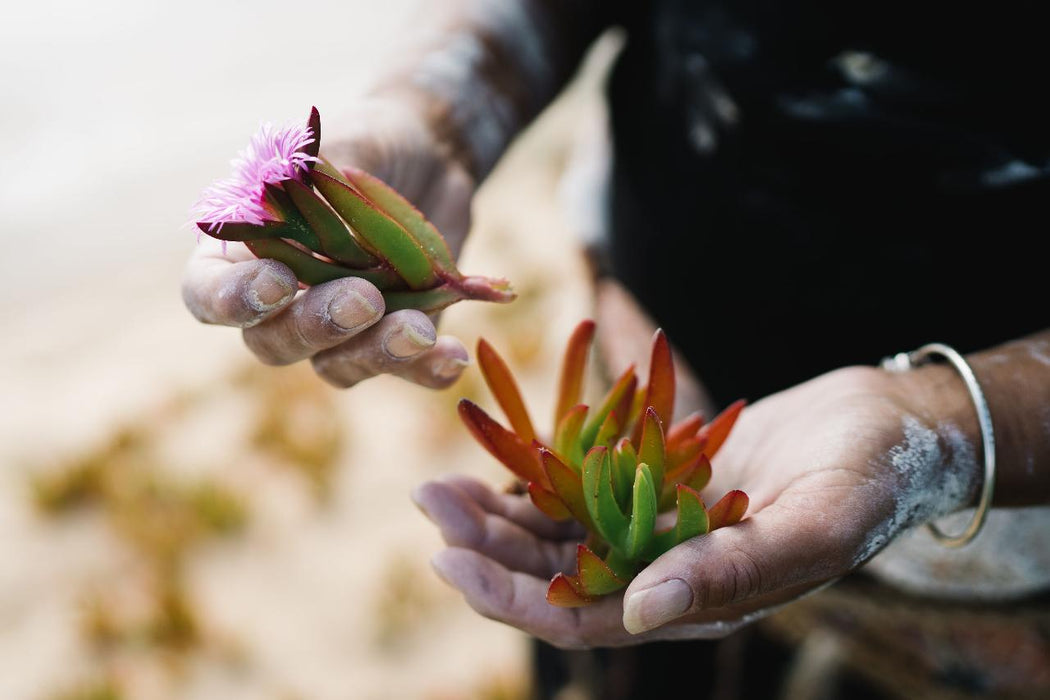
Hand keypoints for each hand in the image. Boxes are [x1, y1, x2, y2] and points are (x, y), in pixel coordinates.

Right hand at [182, 99, 474, 388]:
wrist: (431, 160)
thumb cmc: (370, 144)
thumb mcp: (342, 144)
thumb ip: (310, 175)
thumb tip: (280, 201)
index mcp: (242, 253)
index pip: (207, 295)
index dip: (234, 301)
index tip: (277, 283)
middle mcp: (282, 304)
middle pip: (273, 343)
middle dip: (317, 326)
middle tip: (363, 299)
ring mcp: (339, 331)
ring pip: (337, 366)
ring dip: (377, 353)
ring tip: (421, 330)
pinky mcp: (393, 341)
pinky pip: (404, 371)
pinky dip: (428, 369)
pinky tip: (452, 355)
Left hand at [414, 365, 978, 647]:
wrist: (887, 429)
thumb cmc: (867, 480)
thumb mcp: (810, 526)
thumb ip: (730, 574)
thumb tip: (638, 615)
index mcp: (697, 604)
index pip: (586, 620)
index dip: (512, 598)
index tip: (452, 561)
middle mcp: (666, 574)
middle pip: (554, 577)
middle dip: (487, 550)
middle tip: (429, 504)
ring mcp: (658, 527)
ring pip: (560, 533)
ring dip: (499, 513)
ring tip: (440, 484)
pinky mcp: (656, 482)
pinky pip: (584, 486)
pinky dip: (538, 475)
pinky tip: (494, 457)